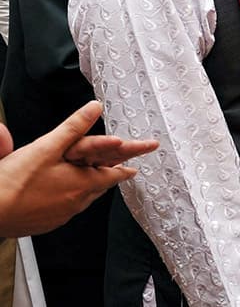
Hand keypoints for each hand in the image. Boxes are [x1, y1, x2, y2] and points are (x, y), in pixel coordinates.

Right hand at [0, 101, 157, 237]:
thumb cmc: (14, 182)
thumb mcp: (48, 147)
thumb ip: (74, 127)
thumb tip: (95, 108)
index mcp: (83, 183)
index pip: (113, 175)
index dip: (124, 169)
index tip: (134, 168)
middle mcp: (76, 202)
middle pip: (100, 187)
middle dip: (108, 176)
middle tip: (118, 170)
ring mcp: (61, 214)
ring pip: (83, 198)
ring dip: (89, 187)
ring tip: (91, 180)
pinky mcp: (46, 222)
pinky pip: (65, 208)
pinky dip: (68, 198)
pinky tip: (60, 193)